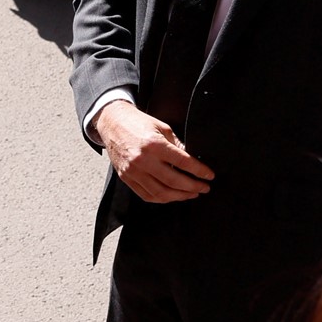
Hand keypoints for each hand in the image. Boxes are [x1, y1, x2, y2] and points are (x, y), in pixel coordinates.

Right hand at [95, 100, 213, 202]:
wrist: (112, 123)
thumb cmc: (138, 123)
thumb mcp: (163, 128)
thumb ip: (178, 146)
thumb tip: (193, 162)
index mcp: (154, 145)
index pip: (183, 163)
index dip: (200, 171)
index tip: (209, 175)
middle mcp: (143, 160)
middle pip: (174, 181)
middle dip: (193, 186)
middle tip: (204, 187)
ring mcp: (133, 171)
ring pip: (161, 192)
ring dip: (180, 196)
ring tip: (191, 194)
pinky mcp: (126, 177)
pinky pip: (146, 195)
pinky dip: (162, 198)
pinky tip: (172, 196)